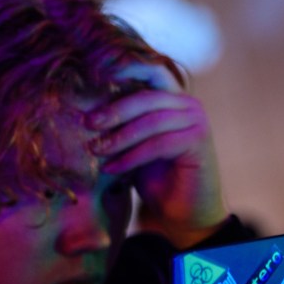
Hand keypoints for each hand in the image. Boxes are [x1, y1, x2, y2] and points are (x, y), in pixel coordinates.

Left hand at [86, 63, 227, 248]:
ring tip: (96, 150)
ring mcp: (197, 121)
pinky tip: (113, 168)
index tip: (92, 73)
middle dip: (114, 111)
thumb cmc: (157, 180)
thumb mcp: (135, 145)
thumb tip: (84, 108)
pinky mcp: (199, 141)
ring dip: (120, 137)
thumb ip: (123, 124)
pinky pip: (159, 144)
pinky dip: (132, 156)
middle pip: (147, 97)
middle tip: (87, 123)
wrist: (184, 215)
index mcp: (173, 99)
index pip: (148, 73)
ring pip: (152, 121)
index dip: (124, 69)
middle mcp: (188, 105)